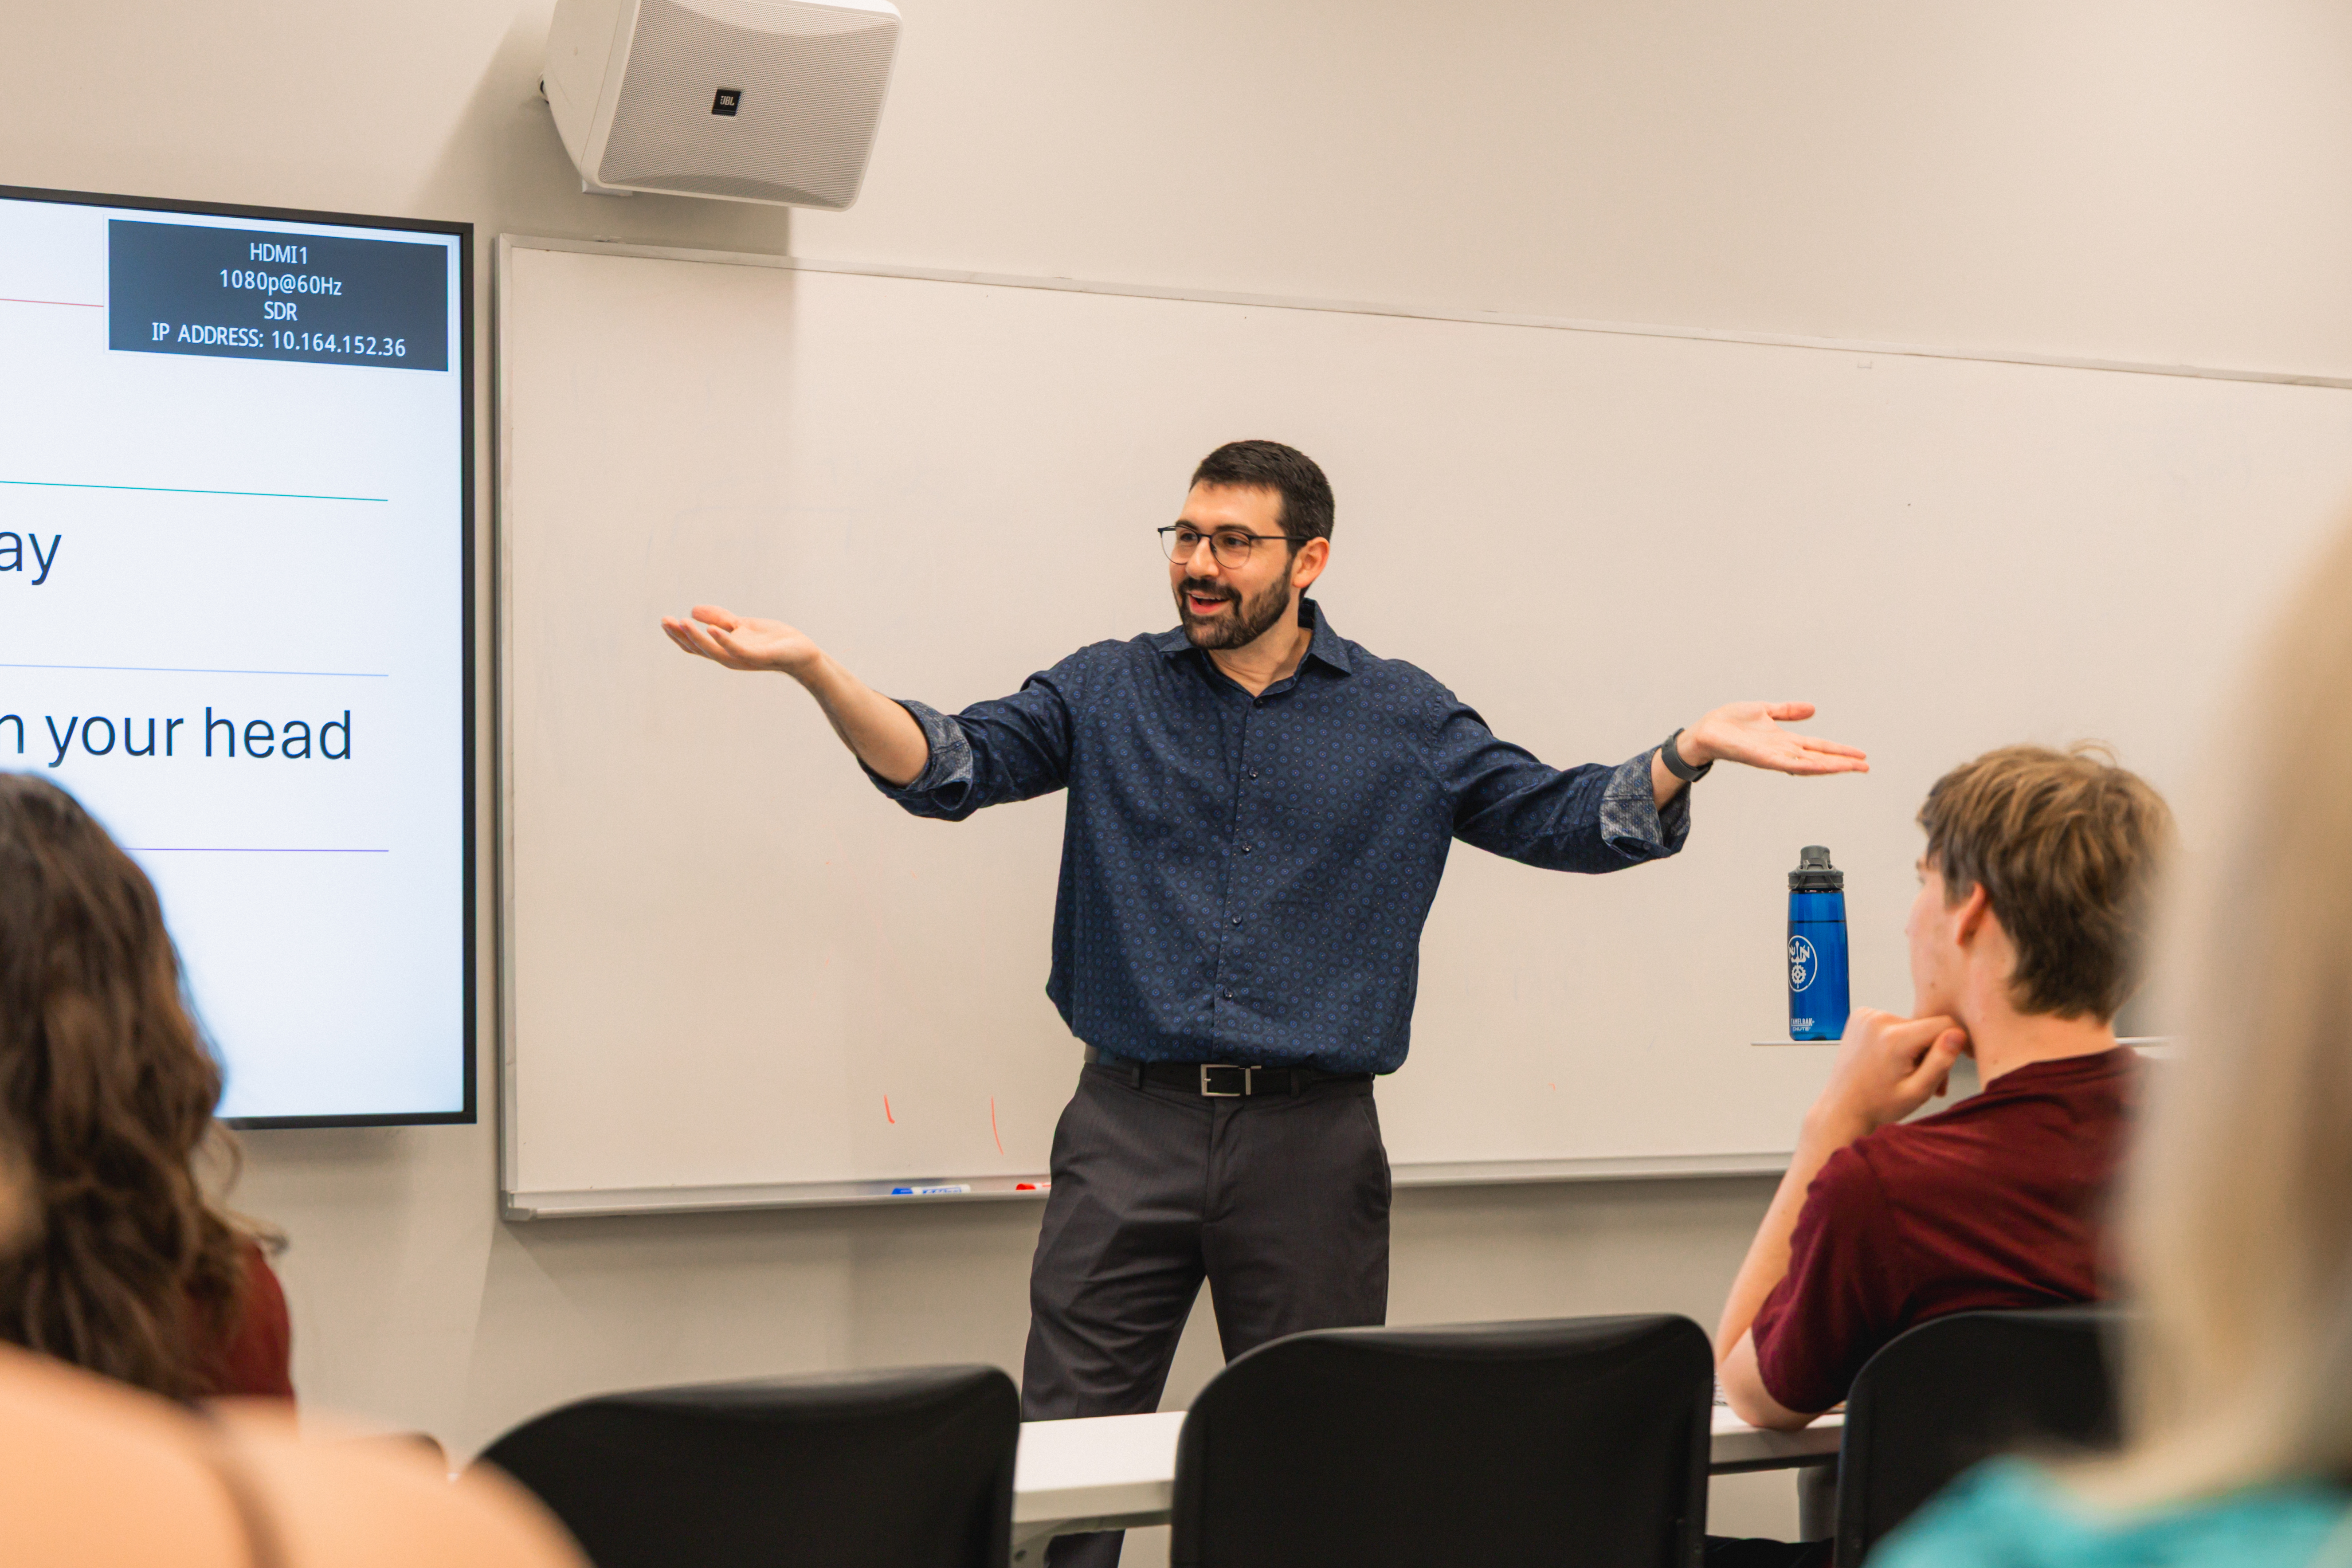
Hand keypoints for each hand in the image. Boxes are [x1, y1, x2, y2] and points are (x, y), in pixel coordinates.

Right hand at [660, 604, 822, 677]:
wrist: (802, 653)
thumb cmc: (773, 641)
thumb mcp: (741, 625)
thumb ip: (719, 619)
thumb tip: (692, 610)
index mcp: (724, 650)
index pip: (695, 646)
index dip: (678, 635)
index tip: (664, 621)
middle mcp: (729, 657)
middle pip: (698, 649)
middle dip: (680, 635)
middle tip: (665, 620)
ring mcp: (743, 658)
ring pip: (713, 650)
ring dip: (696, 637)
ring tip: (681, 622)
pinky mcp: (758, 657)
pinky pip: (737, 650)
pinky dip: (724, 640)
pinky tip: (713, 629)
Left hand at [1678, 703, 1866, 775]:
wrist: (1704, 731)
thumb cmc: (1728, 723)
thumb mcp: (1764, 710)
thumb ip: (1787, 711)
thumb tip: (1813, 709)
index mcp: (1784, 741)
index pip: (1818, 746)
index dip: (1839, 751)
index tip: (1860, 755)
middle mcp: (1782, 751)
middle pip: (1819, 758)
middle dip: (1843, 763)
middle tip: (1866, 766)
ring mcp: (1773, 756)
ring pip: (1809, 764)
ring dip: (1831, 766)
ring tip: (1854, 767)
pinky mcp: (1761, 758)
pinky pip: (1787, 763)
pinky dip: (1805, 765)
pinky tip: (1821, 766)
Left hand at [1803, 1007, 1967, 1147]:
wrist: (1843, 1106)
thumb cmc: (1878, 1105)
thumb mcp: (1918, 1091)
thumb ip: (1941, 1061)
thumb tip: (1958, 1033)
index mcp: (1895, 1037)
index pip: (1945, 1024)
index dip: (1951, 1046)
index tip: (1941, 1068)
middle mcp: (1879, 1019)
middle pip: (1927, 1026)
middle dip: (1930, 1051)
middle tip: (1921, 1078)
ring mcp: (1867, 1015)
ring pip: (1911, 1026)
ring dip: (1913, 1047)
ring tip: (1902, 1072)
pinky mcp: (1860, 1016)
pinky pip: (1893, 1023)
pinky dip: (1897, 1040)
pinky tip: (1888, 1061)